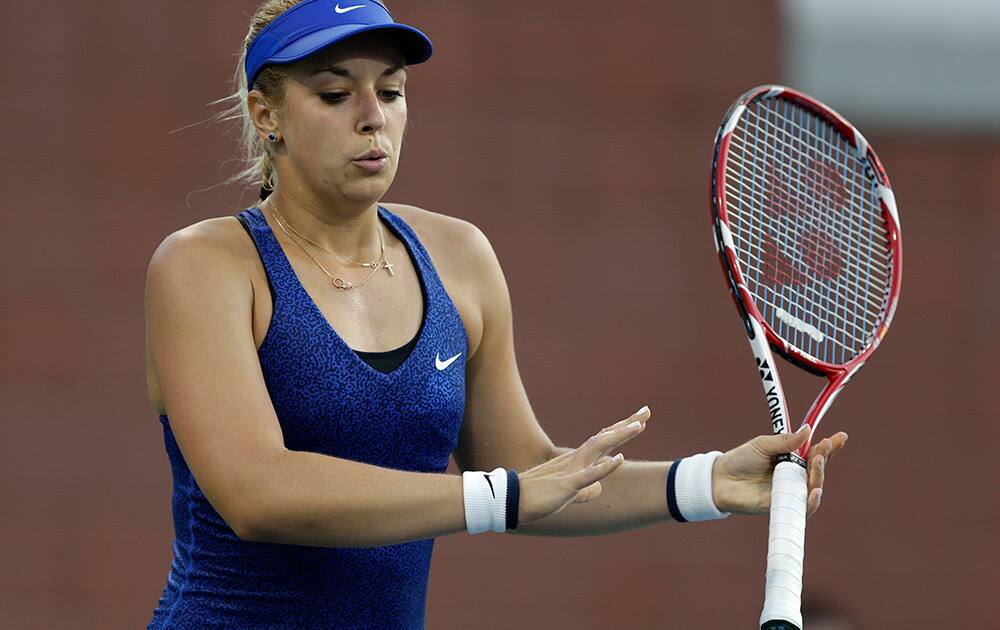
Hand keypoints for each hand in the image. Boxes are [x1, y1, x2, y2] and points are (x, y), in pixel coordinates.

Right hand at [517, 406, 650, 523]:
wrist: (512, 500)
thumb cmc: (538, 496)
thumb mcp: (566, 493)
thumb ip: (584, 489)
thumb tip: (599, 489)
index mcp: (577, 461)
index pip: (603, 441)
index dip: (622, 429)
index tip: (640, 419)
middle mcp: (576, 460)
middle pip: (606, 437)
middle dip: (627, 424)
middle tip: (647, 411)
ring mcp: (572, 470)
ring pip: (598, 448)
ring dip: (619, 436)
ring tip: (638, 426)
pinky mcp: (567, 485)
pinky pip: (588, 475)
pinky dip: (604, 468)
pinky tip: (619, 460)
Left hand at [711, 426, 847, 516]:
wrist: (720, 479)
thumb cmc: (742, 460)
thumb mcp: (763, 445)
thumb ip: (786, 441)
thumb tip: (808, 429)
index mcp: (792, 459)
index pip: (816, 453)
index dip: (830, 446)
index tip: (841, 436)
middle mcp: (794, 476)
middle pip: (818, 470)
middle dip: (824, 458)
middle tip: (823, 448)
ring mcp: (790, 491)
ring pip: (814, 487)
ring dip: (819, 475)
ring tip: (818, 462)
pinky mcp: (783, 506)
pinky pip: (803, 507)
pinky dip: (812, 501)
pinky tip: (816, 491)